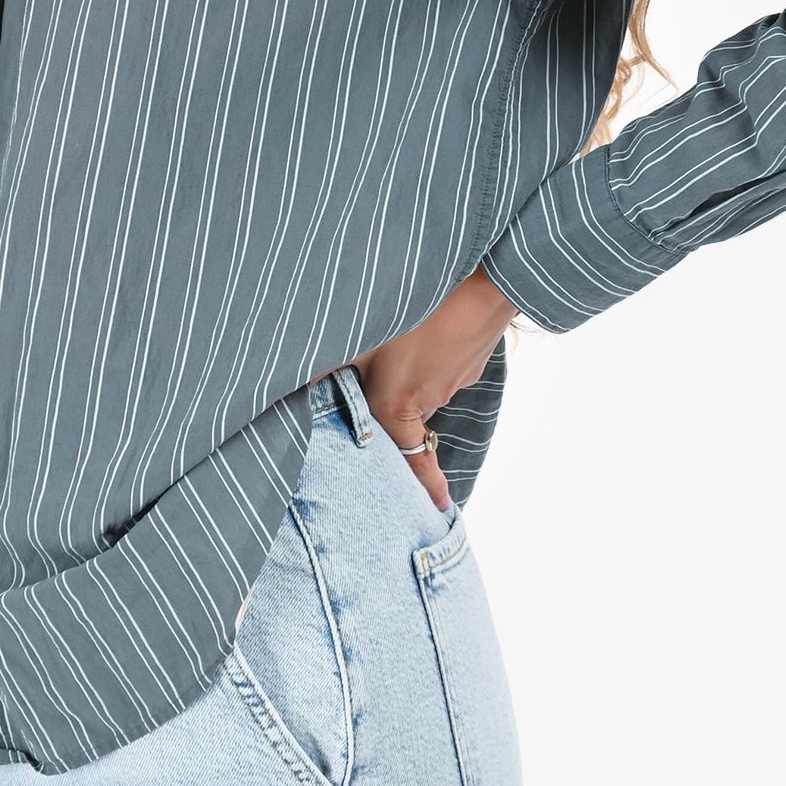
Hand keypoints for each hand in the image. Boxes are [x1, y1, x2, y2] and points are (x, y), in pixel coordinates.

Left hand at [310, 268, 519, 508]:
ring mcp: (457, 376)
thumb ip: (331, 361)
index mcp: (400, 404)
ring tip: (400, 343)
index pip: (411, 459)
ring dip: (413, 372)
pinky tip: (424, 326)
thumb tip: (298, 379)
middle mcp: (431, 398)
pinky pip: (446, 362)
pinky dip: (434, 352)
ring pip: (428, 383)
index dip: (425, 486)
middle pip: (410, 416)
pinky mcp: (473, 355)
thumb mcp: (365, 332)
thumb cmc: (422, 306)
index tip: (440, 506)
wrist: (487, 279)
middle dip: (397, 409)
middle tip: (382, 392)